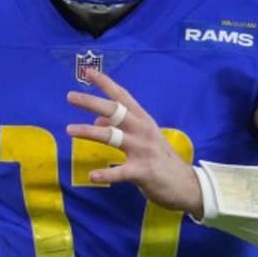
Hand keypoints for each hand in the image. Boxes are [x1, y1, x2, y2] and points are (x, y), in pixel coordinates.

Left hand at [66, 68, 203, 216]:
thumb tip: (97, 122)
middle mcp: (142, 130)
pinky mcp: (143, 172)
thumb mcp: (143, 139)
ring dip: (89, 132)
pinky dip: (106, 174)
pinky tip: (92, 175)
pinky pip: (120, 172)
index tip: (87, 71)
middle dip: (91, 102)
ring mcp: (143, 150)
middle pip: (115, 111)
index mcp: (143, 120)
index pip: (122, 96)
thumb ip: (120, 128)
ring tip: (69, 130)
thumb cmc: (161, 160)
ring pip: (112, 136)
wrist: (187, 185)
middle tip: (70, 96)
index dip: (105, 83)